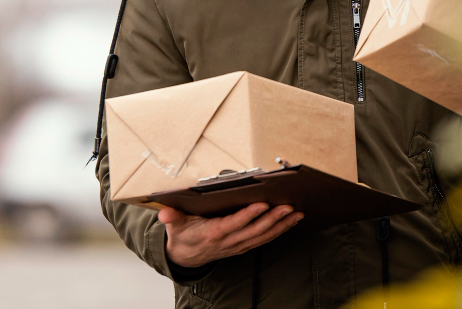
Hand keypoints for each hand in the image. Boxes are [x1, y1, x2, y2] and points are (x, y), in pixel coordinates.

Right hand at [158, 202, 303, 267]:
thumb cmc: (182, 235)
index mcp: (212, 233)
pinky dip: (278, 231)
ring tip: (296, 213)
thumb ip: (171, 217)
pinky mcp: (243, 246)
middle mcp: (228, 241)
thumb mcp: (174, 225)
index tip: (261, 204)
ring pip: (263, 236)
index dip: (248, 215)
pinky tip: (290, 221)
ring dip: (281, 225)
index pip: (233, 224)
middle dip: (273, 219)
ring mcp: (238, 245)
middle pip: (254, 231)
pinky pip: (264, 239)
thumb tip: (164, 213)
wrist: (185, 257)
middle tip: (288, 206)